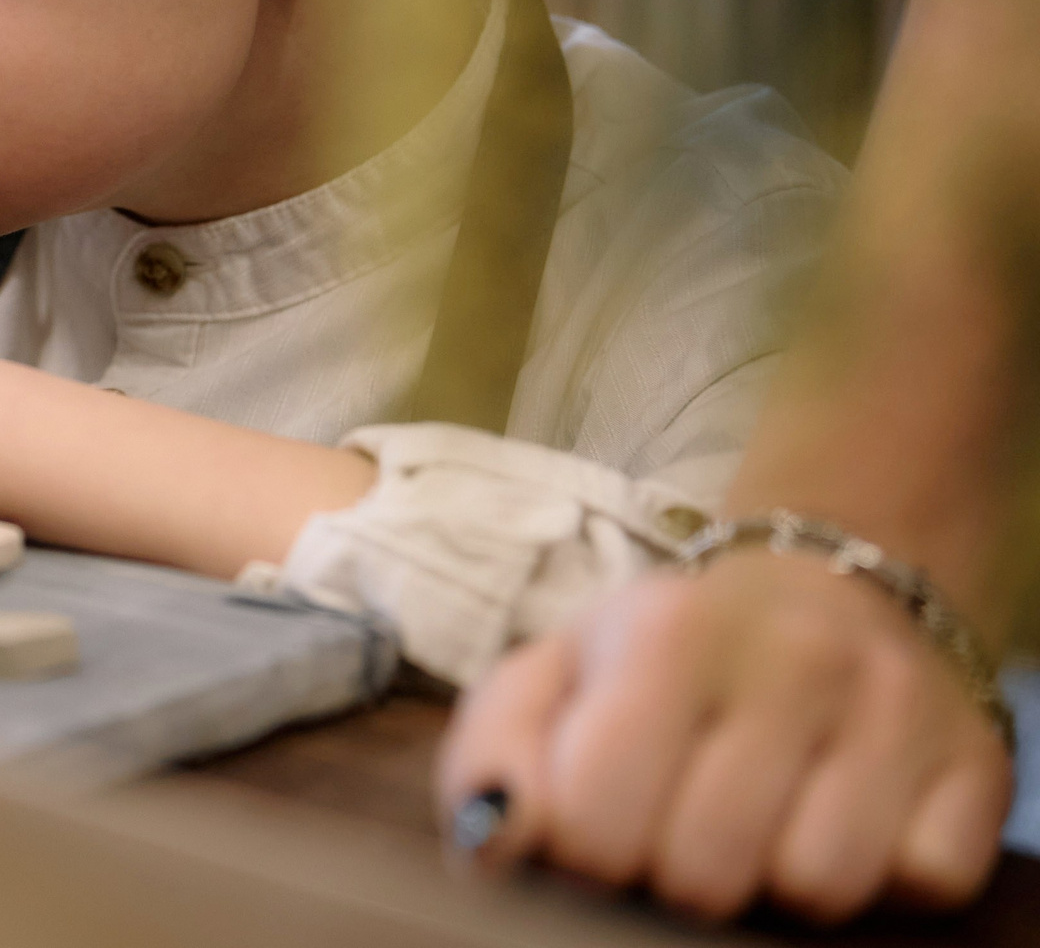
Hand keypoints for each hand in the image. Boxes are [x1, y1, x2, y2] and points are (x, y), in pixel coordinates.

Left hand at [438, 551, 1012, 923]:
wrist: (828, 584)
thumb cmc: (665, 655)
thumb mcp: (557, 672)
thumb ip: (495, 752)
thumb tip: (494, 838)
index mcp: (666, 629)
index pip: (598, 819)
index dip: (586, 851)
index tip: (596, 828)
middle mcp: (792, 656)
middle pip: (707, 871)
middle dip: (676, 874)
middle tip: (679, 830)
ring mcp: (896, 706)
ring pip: (820, 886)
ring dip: (776, 884)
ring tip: (757, 827)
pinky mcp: (978, 762)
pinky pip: (924, 882)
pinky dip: (880, 878)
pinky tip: (843, 819)